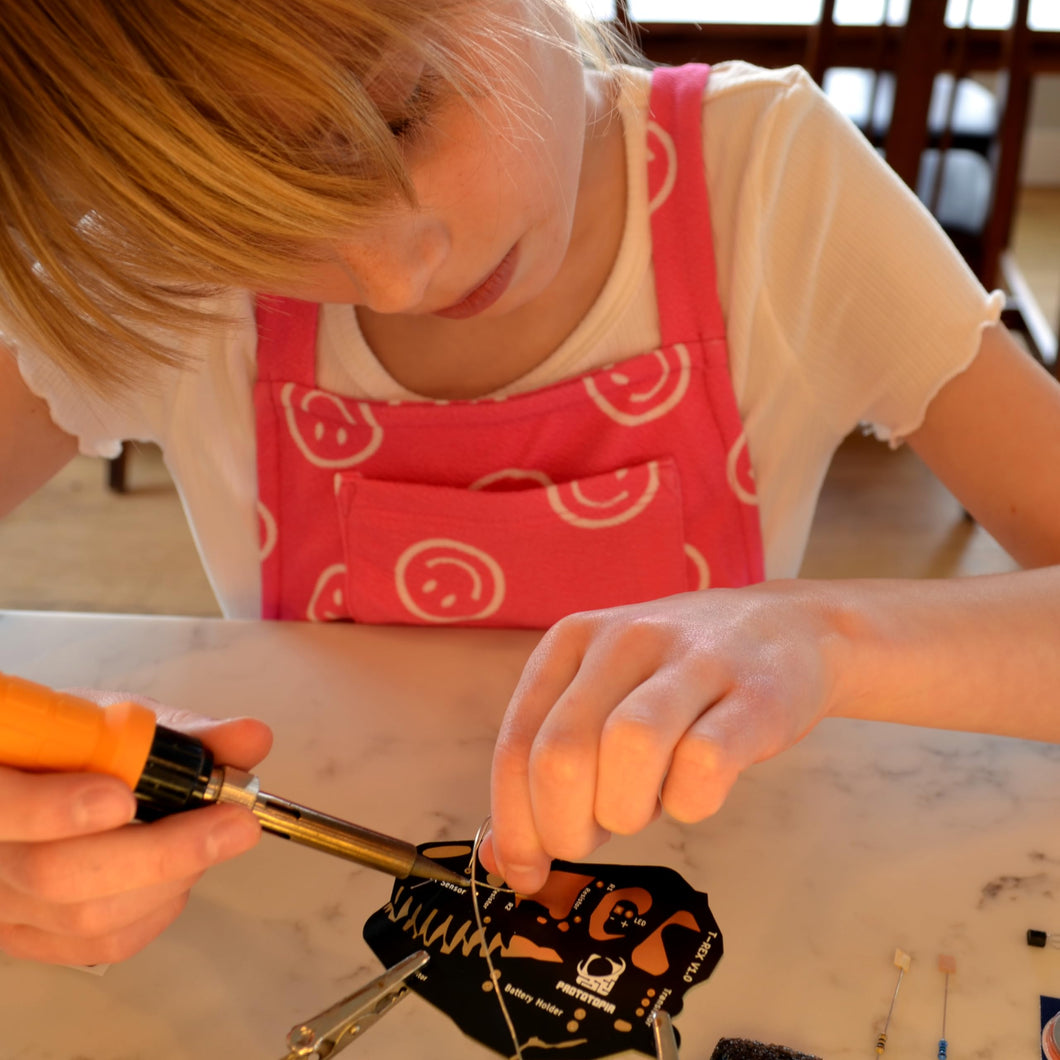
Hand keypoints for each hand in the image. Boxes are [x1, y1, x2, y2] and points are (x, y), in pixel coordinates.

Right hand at [0, 694, 272, 964]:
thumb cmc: (77, 746)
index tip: (122, 797)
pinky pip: (97, 944)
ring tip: (219, 836)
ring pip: (83, 916)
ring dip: (171, 877)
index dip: (53, 810)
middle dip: (160, 851)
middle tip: (233, 823)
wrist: (46, 778)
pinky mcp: (29, 938)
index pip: (3, 804)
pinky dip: (157, 909)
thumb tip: (252, 737)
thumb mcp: (120, 722)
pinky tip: (184, 876)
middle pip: (53, 873)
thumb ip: (183, 732)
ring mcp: (2, 902)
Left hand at [483, 583, 840, 893]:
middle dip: (565, 827)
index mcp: (571, 641)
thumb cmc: (680, 679)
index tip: (523, 872)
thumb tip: (501, 858)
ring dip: (627, 810)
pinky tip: (694, 790)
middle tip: (593, 836)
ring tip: (644, 805)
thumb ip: (547, 767)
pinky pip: (704, 764)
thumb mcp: (603, 699)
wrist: (792, 630)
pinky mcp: (755, 695)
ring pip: (629, 749)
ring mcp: (692, 661)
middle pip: (563, 754)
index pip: (518, 743)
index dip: (514, 823)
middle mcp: (623, 640)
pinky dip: (689, 802)